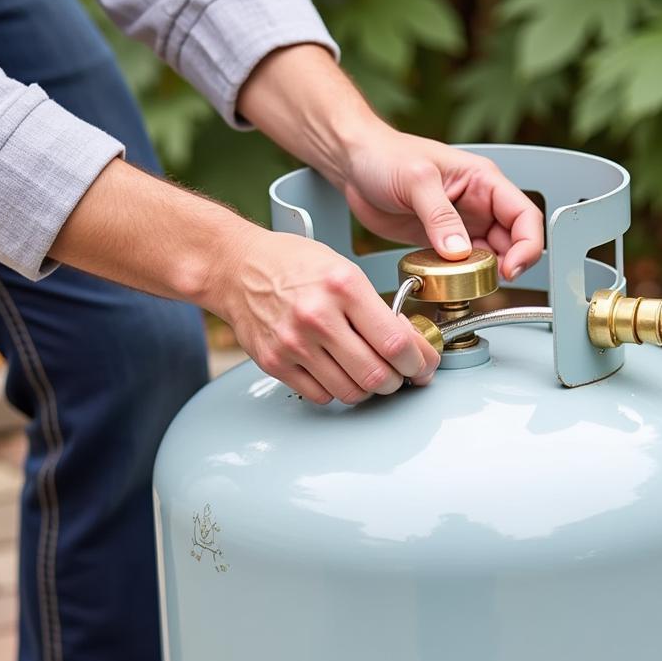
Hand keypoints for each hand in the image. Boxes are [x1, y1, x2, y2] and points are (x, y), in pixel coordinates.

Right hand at [223, 227, 439, 404]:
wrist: (237, 268)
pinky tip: (338, 373)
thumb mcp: (344, 270)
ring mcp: (294, 343)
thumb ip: (376, 308)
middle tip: (401, 375)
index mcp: (343, 286)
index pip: (395, 343)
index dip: (419, 362)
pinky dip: (337, 391)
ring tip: (370, 374)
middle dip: (397, 381)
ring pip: (351, 392)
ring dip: (368, 389)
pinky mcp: (276, 363)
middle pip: (376, 375)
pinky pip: (321, 395)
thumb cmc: (292, 265)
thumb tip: (410, 345)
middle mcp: (317, 316)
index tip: (424, 365)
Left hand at [237, 47, 543, 277]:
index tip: (511, 267)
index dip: (527, 245)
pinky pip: (458, 266)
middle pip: (511, 242)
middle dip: (505, 265)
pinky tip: (443, 280)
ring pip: (486, 257)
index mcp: (484, 181)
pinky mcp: (439, 242)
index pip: (524, 215)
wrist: (353, 165)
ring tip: (461, 283)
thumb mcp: (416, 180)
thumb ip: (439, 215)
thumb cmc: (385, 156)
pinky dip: (456, 278)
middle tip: (484, 281)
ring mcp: (460, 225)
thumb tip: (459, 251)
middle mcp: (478, 204)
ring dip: (479, 275)